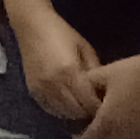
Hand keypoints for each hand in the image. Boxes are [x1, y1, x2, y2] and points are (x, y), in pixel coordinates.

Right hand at [12, 7, 104, 124]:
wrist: (31, 25)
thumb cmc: (61, 33)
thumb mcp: (84, 48)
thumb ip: (95, 70)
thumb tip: (104, 90)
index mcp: (70, 72)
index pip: (89, 102)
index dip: (100, 107)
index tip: (108, 106)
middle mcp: (54, 84)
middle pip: (77, 111)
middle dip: (89, 111)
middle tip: (97, 107)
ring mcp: (41, 89)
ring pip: (63, 113)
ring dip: (75, 112)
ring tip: (83, 105)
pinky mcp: (32, 90)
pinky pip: (50, 109)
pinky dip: (61, 110)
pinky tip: (68, 103)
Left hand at [75, 45, 139, 138]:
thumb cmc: (134, 71)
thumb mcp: (103, 74)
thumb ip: (86, 85)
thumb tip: (76, 93)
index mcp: (107, 122)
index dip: (80, 138)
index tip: (80, 131)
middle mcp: (123, 136)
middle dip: (101, 133)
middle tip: (103, 119)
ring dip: (119, 138)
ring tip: (120, 121)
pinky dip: (137, 138)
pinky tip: (137, 124)